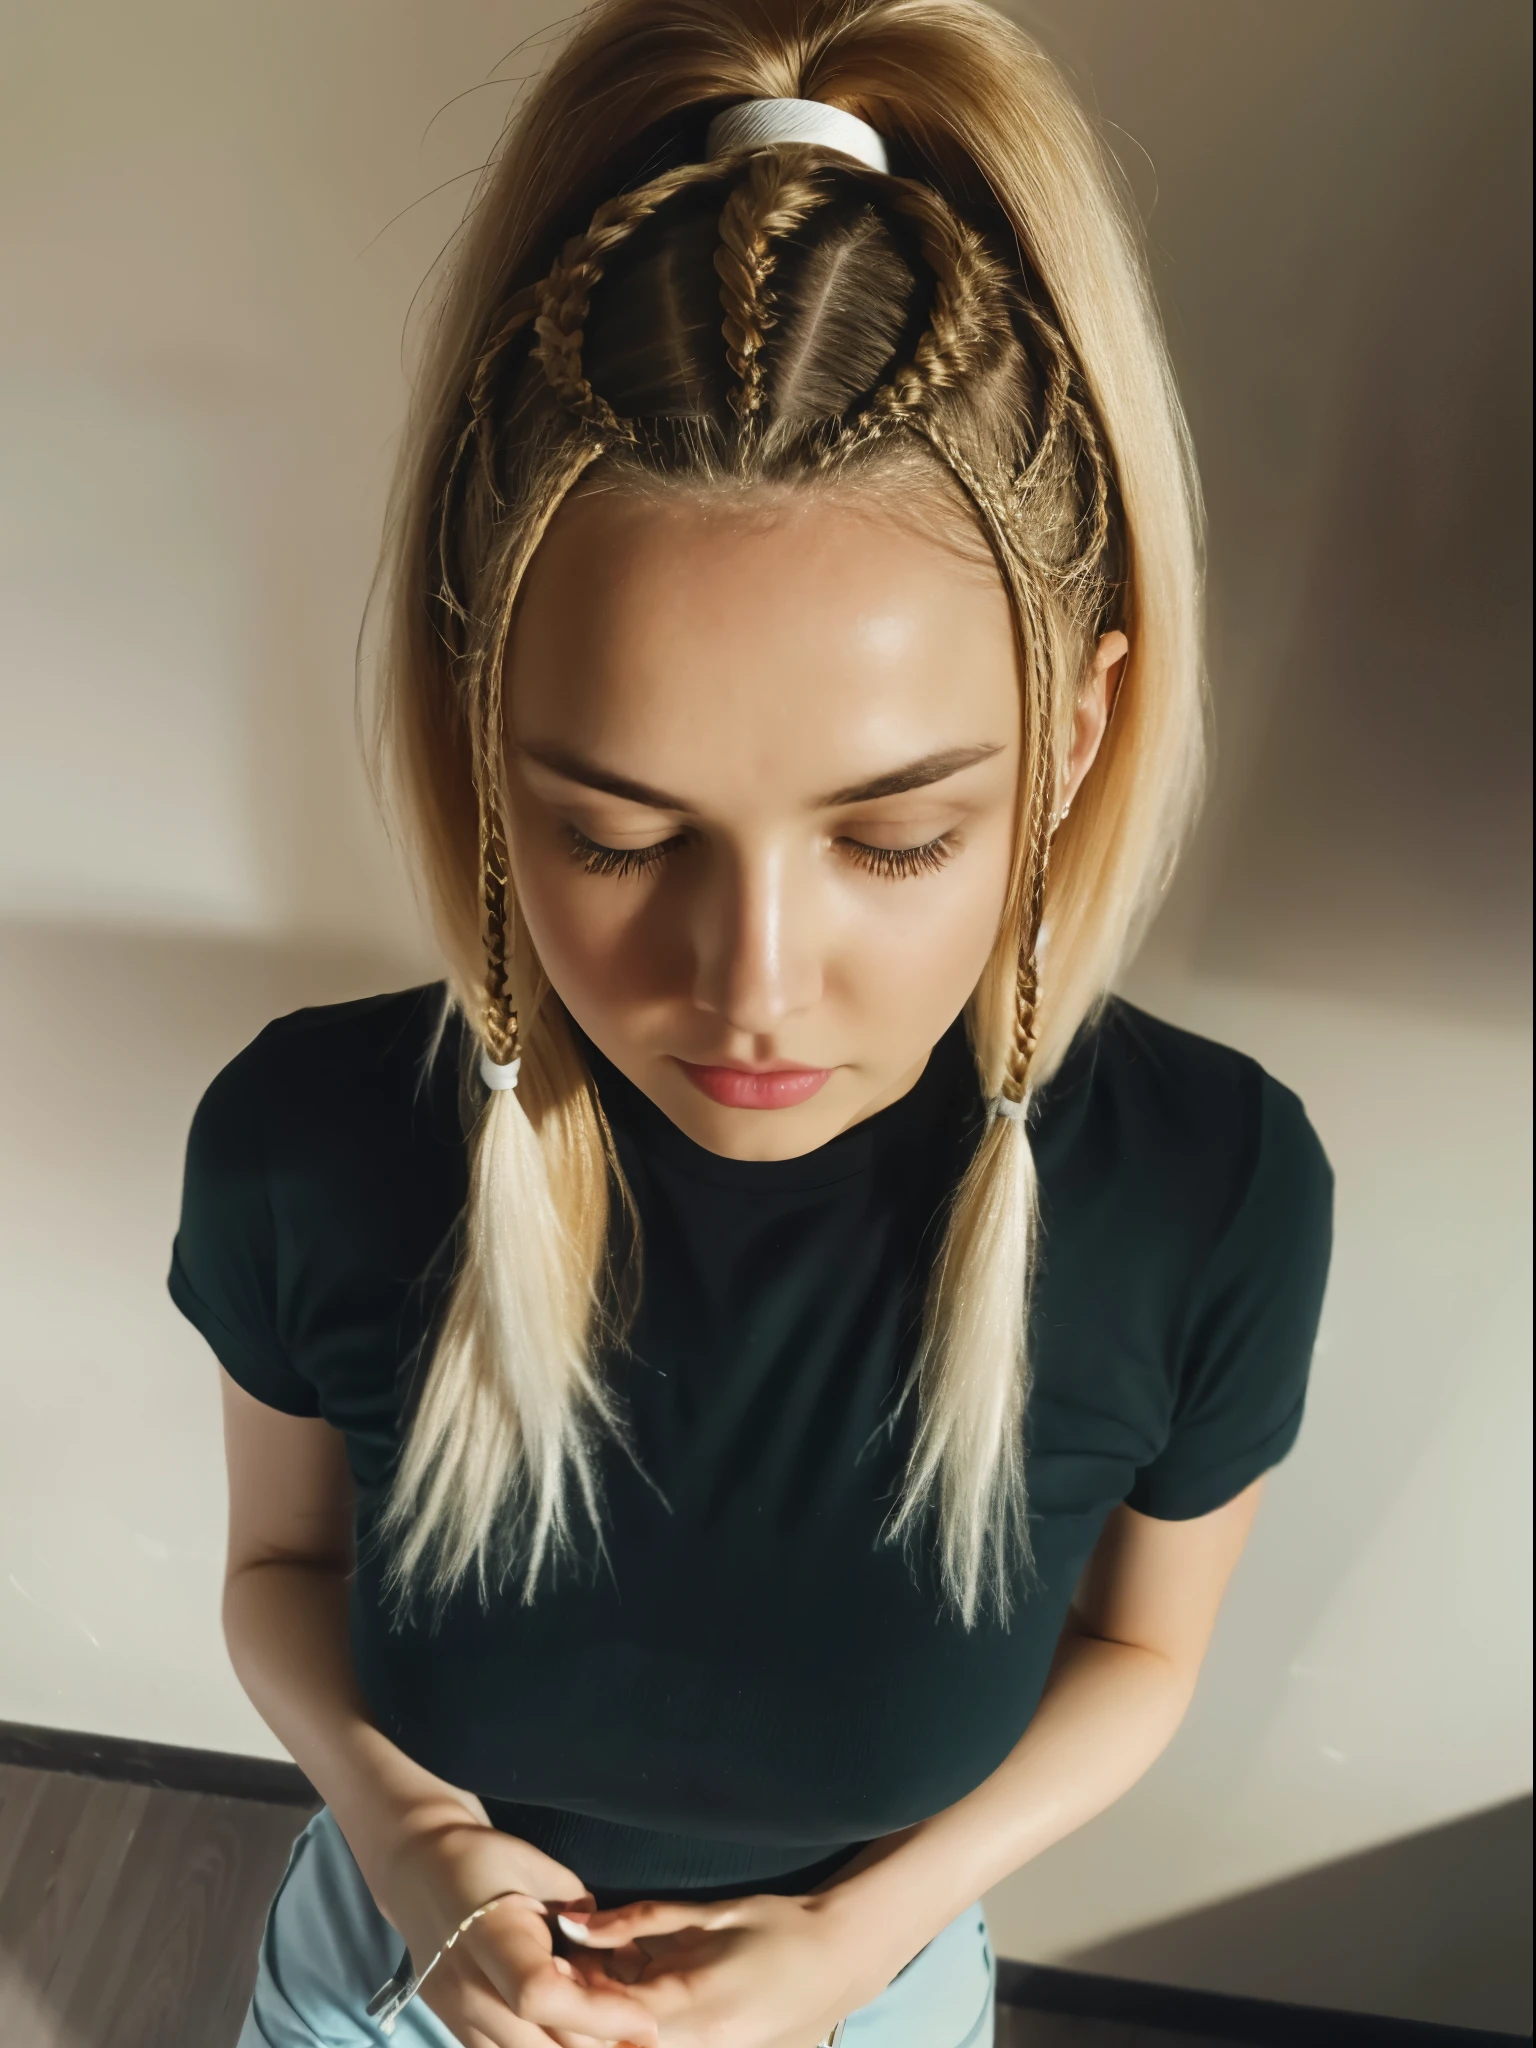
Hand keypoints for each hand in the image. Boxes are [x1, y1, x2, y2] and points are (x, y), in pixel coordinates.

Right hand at [363, 1798, 659, 2046]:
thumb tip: (623, 1952)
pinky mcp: (455, 2031)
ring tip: (610, 2033)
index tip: (643, 2020)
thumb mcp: (537, 1869)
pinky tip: (571, 2032)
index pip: (539, 1994)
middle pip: (537, 2046)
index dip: (596, 2014)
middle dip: (597, 2046)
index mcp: (489, 1936)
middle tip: (641, 2034)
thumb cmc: (484, 1859)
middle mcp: (466, 1988)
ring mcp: (455, 2017)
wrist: (419, 1873)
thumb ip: (581, 1912)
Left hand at [557, 1890, 883, 2047]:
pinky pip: (660, 2045)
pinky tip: (633, 1992)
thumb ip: (637, 1922)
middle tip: (567, 1968)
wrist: (841, 1961)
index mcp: (694, 2006)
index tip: (548, 1968)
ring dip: (609, 2017)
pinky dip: (637, 2025)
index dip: (570, 1995)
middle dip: (582, 2010)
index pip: (609, 2015)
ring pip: (635, 2045)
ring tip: (599, 1976)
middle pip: (615, 2041)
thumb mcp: (706, 1914)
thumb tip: (572, 1923)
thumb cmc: (777, 1926)